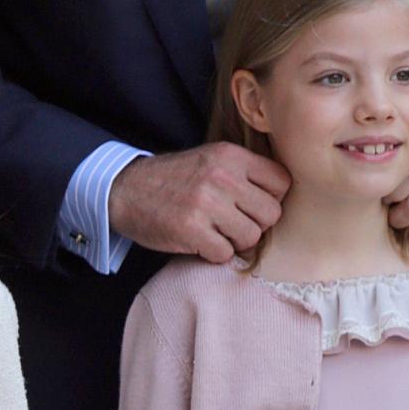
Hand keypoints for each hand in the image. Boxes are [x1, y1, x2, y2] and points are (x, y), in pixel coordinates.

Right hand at [109, 145, 290, 264]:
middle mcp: (222, 176)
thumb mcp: (211, 160)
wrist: (126, 190)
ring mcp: (206, 203)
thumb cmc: (175, 180)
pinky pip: (224, 253)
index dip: (270, 199)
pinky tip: (199, 241)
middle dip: (255, 224)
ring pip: (251, 237)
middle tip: (232, 224)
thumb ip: (245, 172)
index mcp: (231, 155)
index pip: (282, 182)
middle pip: (271, 214)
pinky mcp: (191, 229)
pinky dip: (213, 254)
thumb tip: (282, 197)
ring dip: (235, 242)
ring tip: (215, 232)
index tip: (251, 206)